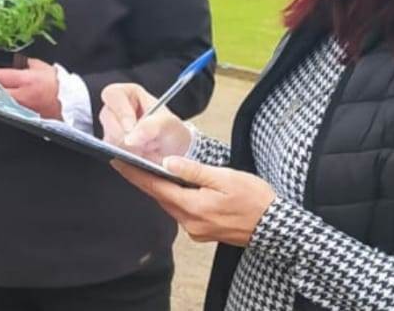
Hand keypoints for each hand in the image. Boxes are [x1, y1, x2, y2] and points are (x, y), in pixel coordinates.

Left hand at [0, 59, 61, 119]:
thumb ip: (22, 64)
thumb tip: (7, 62)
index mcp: (28, 80)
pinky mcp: (23, 117)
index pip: (2, 75)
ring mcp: (22, 109)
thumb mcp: (40, 67)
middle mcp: (24, 96)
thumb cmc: (57, 83)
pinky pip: (4, 110)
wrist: (69, 102)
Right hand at [99, 83, 192, 162]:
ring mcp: (111, 127)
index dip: (120, 111)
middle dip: (123, 134)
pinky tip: (138, 156)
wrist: (174, 151)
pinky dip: (124, 156)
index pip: (113, 94)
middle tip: (140, 145)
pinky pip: (110, 151)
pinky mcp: (110, 144)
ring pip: (107, 136)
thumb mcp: (169, 125)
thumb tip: (131, 137)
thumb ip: (152, 126)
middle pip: (107, 117)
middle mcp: (116, 108)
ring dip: (125, 147)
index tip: (131, 129)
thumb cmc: (172, 131)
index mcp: (129, 93)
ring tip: (144, 150)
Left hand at [111, 157, 275, 246]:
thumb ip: (194, 171)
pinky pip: (181, 212)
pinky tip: (173, 186)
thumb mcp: (225, 178)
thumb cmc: (255, 199)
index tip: (117, 161)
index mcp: (193, 206)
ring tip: (145, 170)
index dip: (134, 174)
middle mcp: (189, 222)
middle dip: (143, 179)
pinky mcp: (203, 233)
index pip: (155, 187)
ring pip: (170, 204)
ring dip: (158, 189)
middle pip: (159, 197)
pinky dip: (174, 198)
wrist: (277, 228)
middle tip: (126, 162)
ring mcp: (195, 230)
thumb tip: (167, 162)